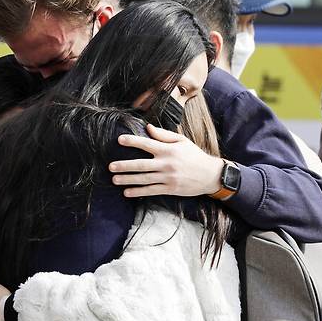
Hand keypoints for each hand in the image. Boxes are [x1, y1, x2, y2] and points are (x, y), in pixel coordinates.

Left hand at [109, 123, 223, 197]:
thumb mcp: (182, 141)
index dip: (132, 141)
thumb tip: (148, 128)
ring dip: (127, 180)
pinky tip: (127, 192)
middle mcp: (166, 164)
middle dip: (124, 166)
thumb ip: (164, 135)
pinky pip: (151, 191)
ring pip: (143, 179)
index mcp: (168, 150)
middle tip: (110, 166)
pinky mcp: (169, 189)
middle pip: (141, 165)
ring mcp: (167, 178)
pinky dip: (138, 192)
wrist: (210, 175)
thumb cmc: (195, 156)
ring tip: (114, 179)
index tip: (120, 140)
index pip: (146, 144)